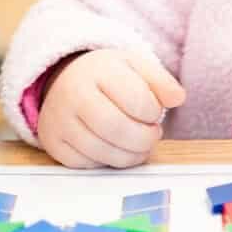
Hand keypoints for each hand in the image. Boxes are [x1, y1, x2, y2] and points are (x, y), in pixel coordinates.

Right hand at [37, 48, 185, 168]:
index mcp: (98, 70)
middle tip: (151, 135)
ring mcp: (59, 120)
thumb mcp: (135, 67)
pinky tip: (113, 148)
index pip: (136, 100)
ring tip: (137, 144)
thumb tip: (178, 98)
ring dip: (130, 155)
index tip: (152, 112)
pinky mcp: (53, 142)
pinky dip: (106, 162)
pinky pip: (86, 164)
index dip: (153, 112)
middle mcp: (73, 94)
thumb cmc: (106, 77)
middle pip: (117, 129)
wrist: (65, 81)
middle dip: (144, 139)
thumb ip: (161, 81)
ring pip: (102, 152)